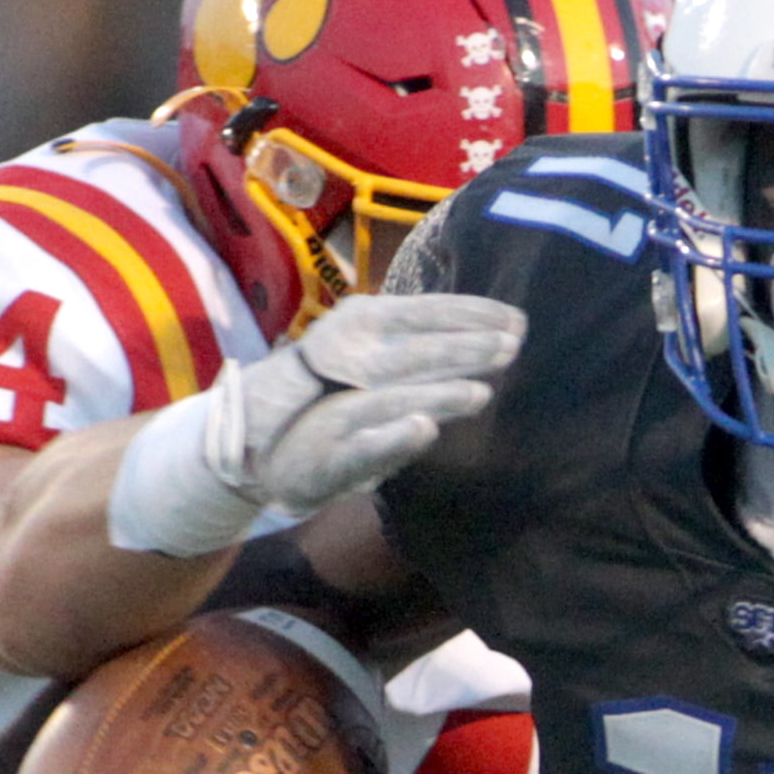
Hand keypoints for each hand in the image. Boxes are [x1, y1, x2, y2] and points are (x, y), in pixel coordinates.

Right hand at [108, 295, 525, 554]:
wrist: (258, 453)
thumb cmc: (335, 405)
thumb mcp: (375, 366)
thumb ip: (419, 351)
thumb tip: (486, 335)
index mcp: (358, 332)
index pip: (417, 315)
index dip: (466, 314)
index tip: (515, 318)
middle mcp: (343, 364)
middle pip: (408, 354)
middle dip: (461, 349)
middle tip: (512, 347)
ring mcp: (333, 413)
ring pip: (388, 398)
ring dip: (436, 393)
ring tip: (480, 392)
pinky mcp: (327, 459)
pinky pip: (362, 447)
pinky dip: (392, 438)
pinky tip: (424, 431)